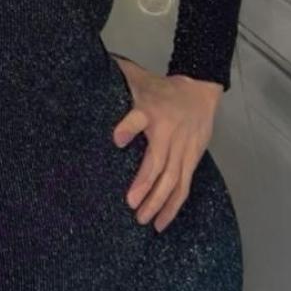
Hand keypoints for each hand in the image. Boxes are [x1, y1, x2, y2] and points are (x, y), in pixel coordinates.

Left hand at [111, 55, 223, 232]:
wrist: (201, 89)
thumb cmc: (160, 88)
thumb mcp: (138, 77)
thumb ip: (118, 76)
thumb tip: (90, 67)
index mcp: (153, 109)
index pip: (140, 117)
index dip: (129, 127)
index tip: (117, 139)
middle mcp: (169, 131)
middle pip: (160, 160)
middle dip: (146, 183)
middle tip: (131, 203)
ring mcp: (184, 148)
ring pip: (174, 178)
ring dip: (159, 201)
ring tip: (144, 220)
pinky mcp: (193, 159)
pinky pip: (184, 186)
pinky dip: (174, 206)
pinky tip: (162, 222)